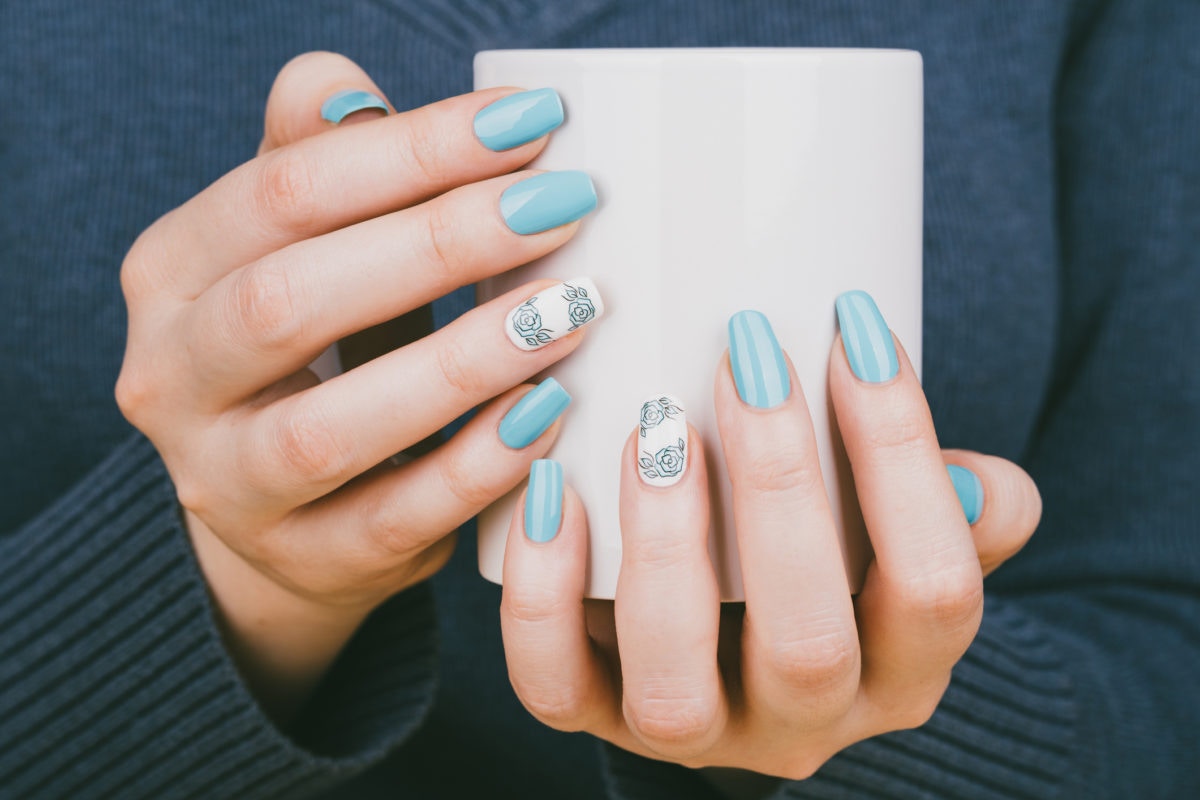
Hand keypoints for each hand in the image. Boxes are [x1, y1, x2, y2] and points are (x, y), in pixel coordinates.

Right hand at [116, 52, 598, 718]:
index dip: (413, 150)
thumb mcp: (300, 250)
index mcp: (172, 272)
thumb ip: (313, 165)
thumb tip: (340, 84)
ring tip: (572, 309)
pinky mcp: (304, 560)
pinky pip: (395, 519)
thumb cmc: (315, 349)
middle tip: (564, 206)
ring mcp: (228, 484)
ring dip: (462, 363)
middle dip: (439, 244)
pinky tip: (551, 412)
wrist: (280, 509)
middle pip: (289, 299)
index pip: (284, 191)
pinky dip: (477, 466)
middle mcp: (172, 379)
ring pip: (331, 428)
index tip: (534, 123)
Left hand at [499, 294, 1040, 778]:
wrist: (743, 650)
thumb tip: (984, 485)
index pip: (937, 589)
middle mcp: (807, 724)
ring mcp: (697, 734)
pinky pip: (555, 688)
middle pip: (809, 646)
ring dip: (663, 549)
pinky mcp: (597, 720)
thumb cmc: (837, 558)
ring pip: (675, 690)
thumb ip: (958, 511)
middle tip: (745, 358)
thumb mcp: (912, 537)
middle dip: (779, 490)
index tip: (853, 324)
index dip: (902, 456)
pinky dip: (542, 594)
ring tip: (653, 429)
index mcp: (903, 673)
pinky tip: (547, 490)